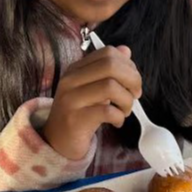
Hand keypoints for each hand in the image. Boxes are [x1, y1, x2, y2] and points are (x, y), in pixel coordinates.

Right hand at [42, 45, 142, 159]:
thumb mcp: (92, 87)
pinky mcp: (76, 119)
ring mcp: (71, 99)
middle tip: (134, 95)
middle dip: (132, 80)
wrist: (57, 141)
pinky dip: (119, 117)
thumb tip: (125, 51)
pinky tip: (116, 122)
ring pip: (110, 86)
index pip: (108, 53)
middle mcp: (71, 80)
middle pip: (110, 65)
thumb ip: (107, 69)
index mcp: (76, 69)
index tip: (132, 82)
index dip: (128, 65)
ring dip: (127, 101)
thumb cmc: (79, 113)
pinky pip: (107, 111)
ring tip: (124, 111)